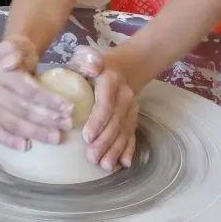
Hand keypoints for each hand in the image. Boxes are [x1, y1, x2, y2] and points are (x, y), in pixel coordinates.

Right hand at [0, 34, 74, 149]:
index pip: (26, 88)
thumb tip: (10, 61)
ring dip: (35, 132)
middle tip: (68, 124)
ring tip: (56, 138)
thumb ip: (16, 49)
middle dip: (47, 117)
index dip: (48, 98)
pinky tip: (26, 147)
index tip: (70, 106)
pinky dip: (10, 140)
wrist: (8, 64)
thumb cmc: (20, 57)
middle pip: (21, 107)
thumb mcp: (21, 47)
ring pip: (12, 122)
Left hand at [68, 46, 138, 170]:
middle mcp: (124, 95)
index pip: (105, 103)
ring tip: (105, 165)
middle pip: (115, 121)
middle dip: (105, 142)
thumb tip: (91, 67)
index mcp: (110, 81)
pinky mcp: (134, 117)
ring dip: (115, 149)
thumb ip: (85, 59)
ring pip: (124, 131)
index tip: (86, 137)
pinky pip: (132, 134)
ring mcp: (131, 108)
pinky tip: (125, 163)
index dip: (98, 121)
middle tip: (92, 158)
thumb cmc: (94, 64)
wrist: (122, 67)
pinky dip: (129, 149)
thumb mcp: (86, 56)